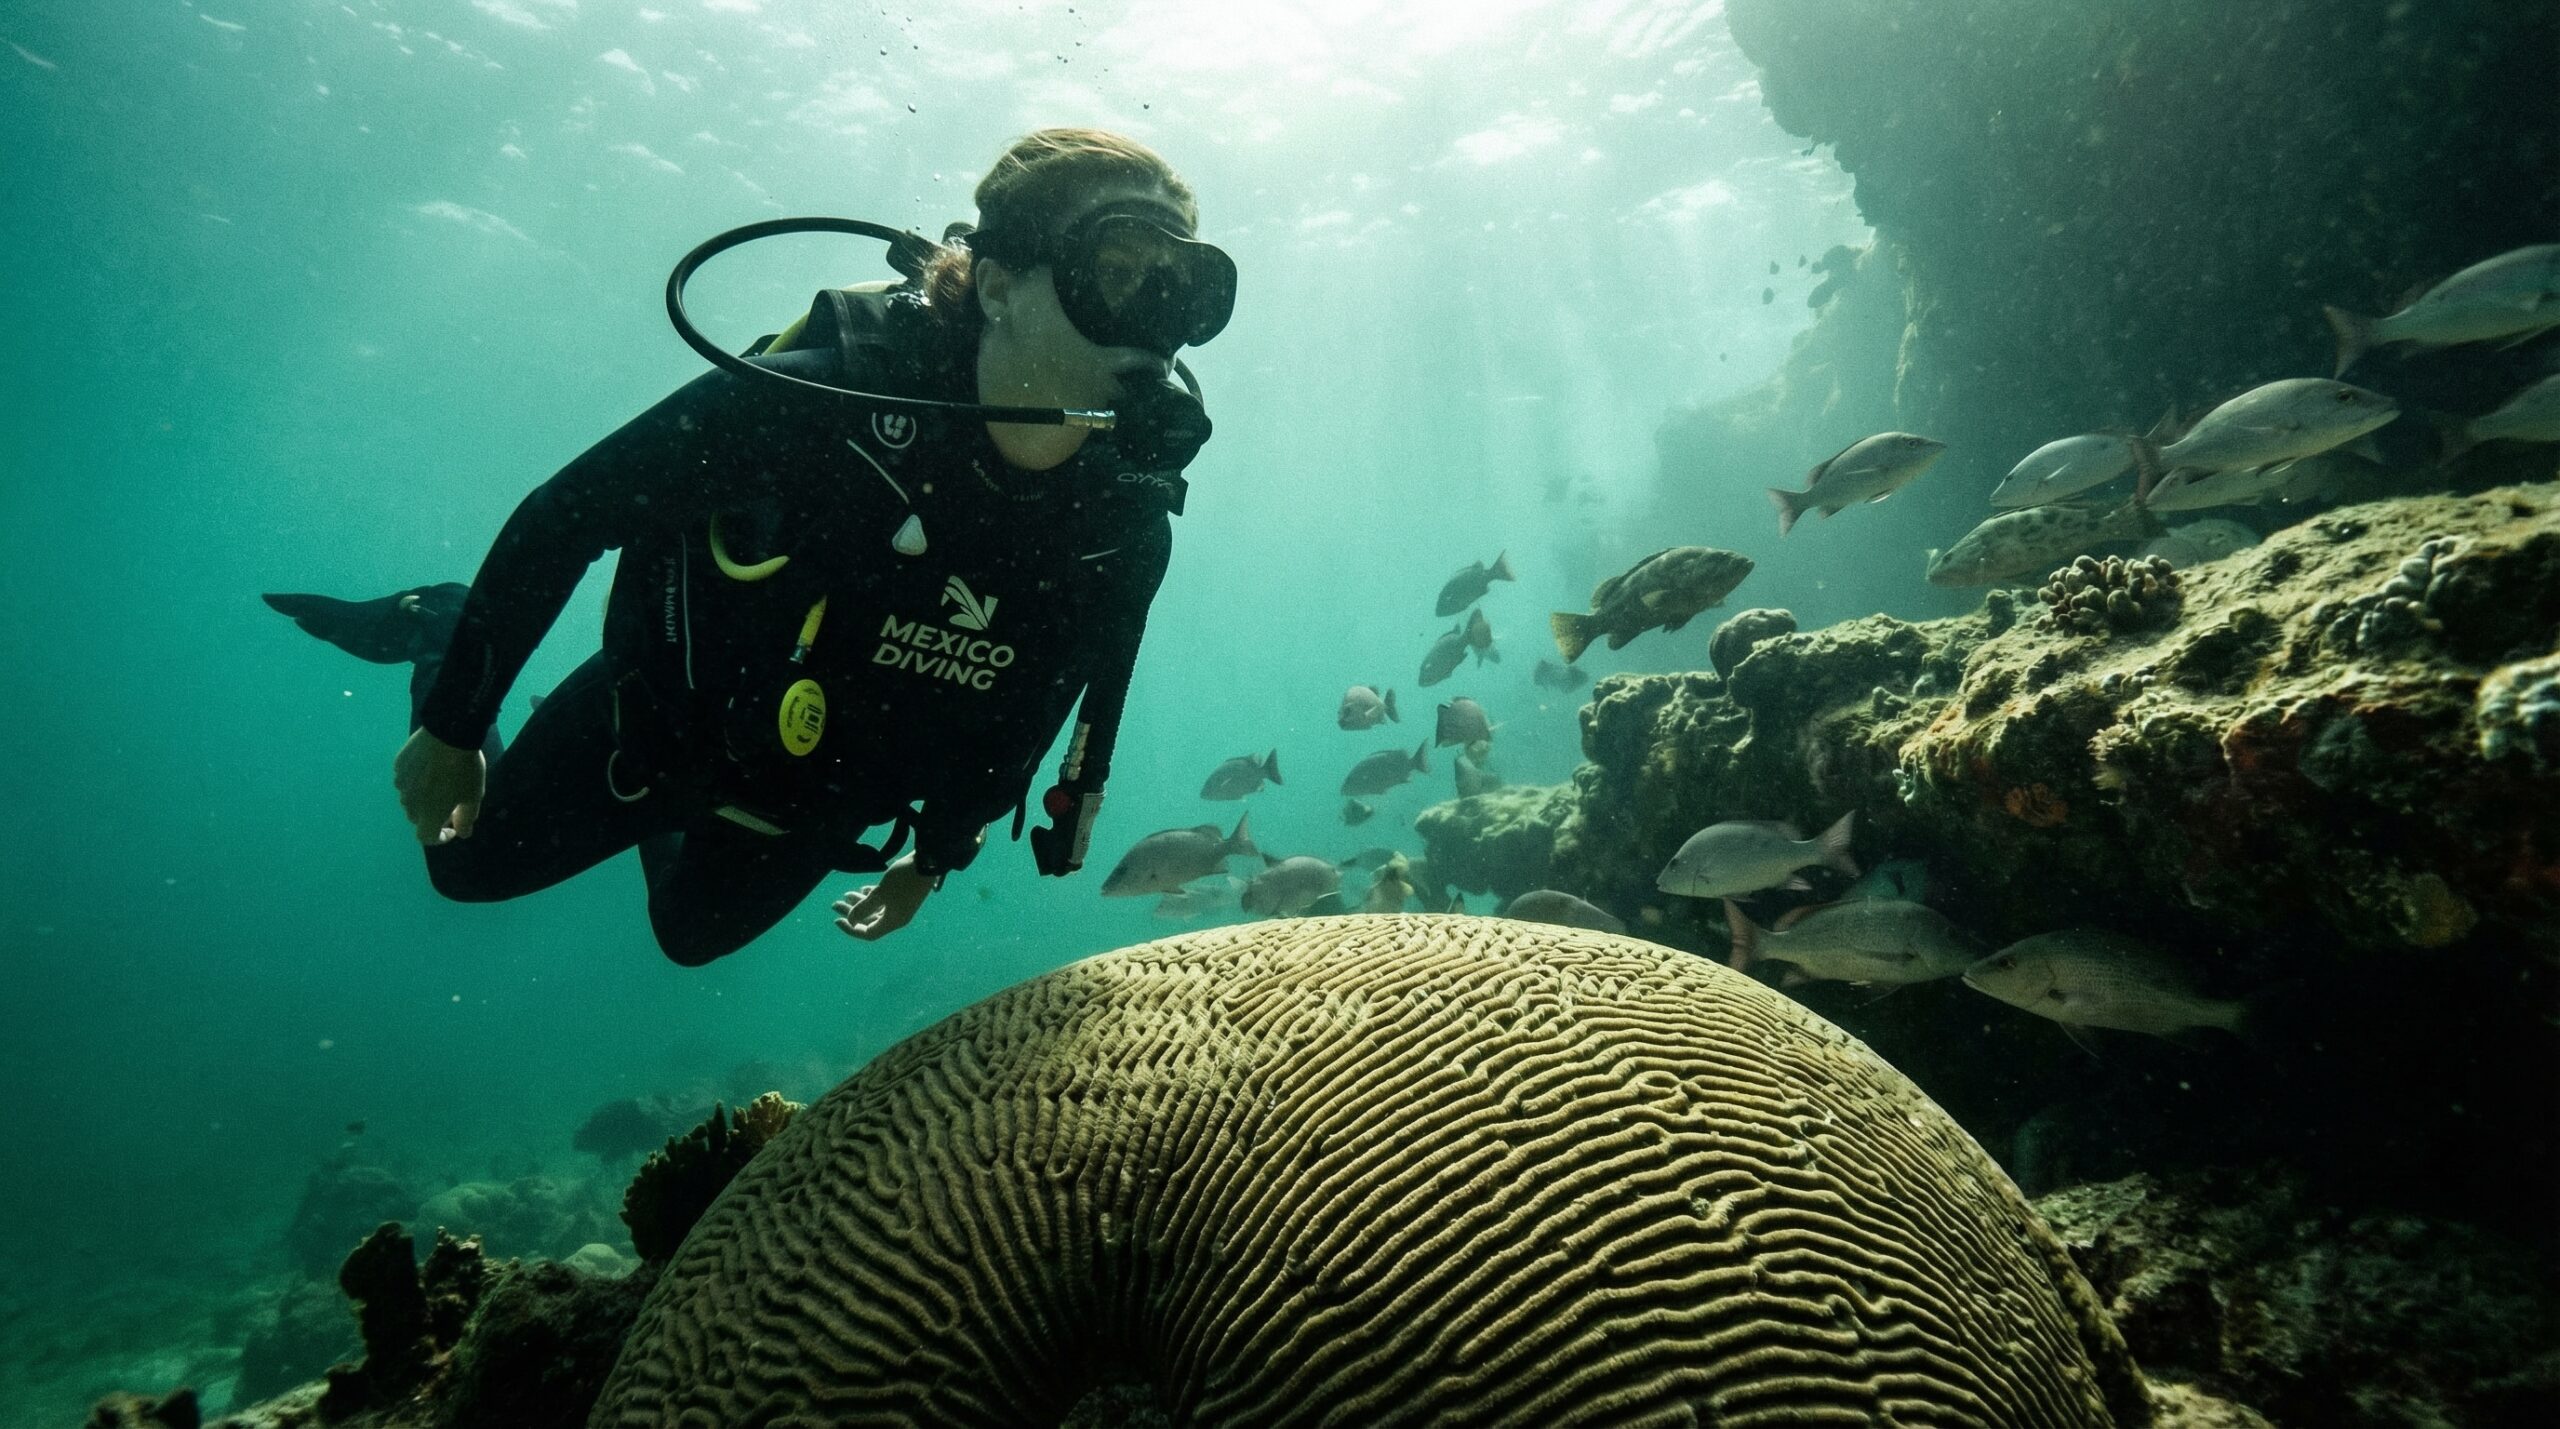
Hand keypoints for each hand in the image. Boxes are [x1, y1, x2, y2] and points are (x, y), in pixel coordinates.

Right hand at [394, 727, 485, 845]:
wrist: (448, 734)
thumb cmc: (465, 770)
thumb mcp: (473, 797)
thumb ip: (466, 819)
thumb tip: (462, 833)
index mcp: (428, 815)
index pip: (427, 837)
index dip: (440, 836)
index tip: (453, 826)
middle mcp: (409, 803)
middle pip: (418, 817)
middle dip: (433, 815)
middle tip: (450, 801)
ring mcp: (400, 783)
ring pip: (411, 798)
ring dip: (423, 796)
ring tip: (440, 780)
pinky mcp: (398, 766)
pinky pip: (406, 779)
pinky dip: (416, 779)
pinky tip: (430, 765)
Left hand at [833, 855, 933, 940]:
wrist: (928, 862)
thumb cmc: (902, 880)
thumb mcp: (880, 894)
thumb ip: (864, 908)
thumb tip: (851, 921)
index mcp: (893, 921)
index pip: (868, 933)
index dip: (851, 929)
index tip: (837, 919)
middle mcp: (896, 916)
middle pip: (870, 920)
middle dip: (852, 913)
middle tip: (836, 904)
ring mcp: (900, 906)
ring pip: (875, 909)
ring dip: (860, 903)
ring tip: (846, 894)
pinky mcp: (902, 895)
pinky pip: (883, 901)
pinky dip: (872, 896)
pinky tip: (863, 889)